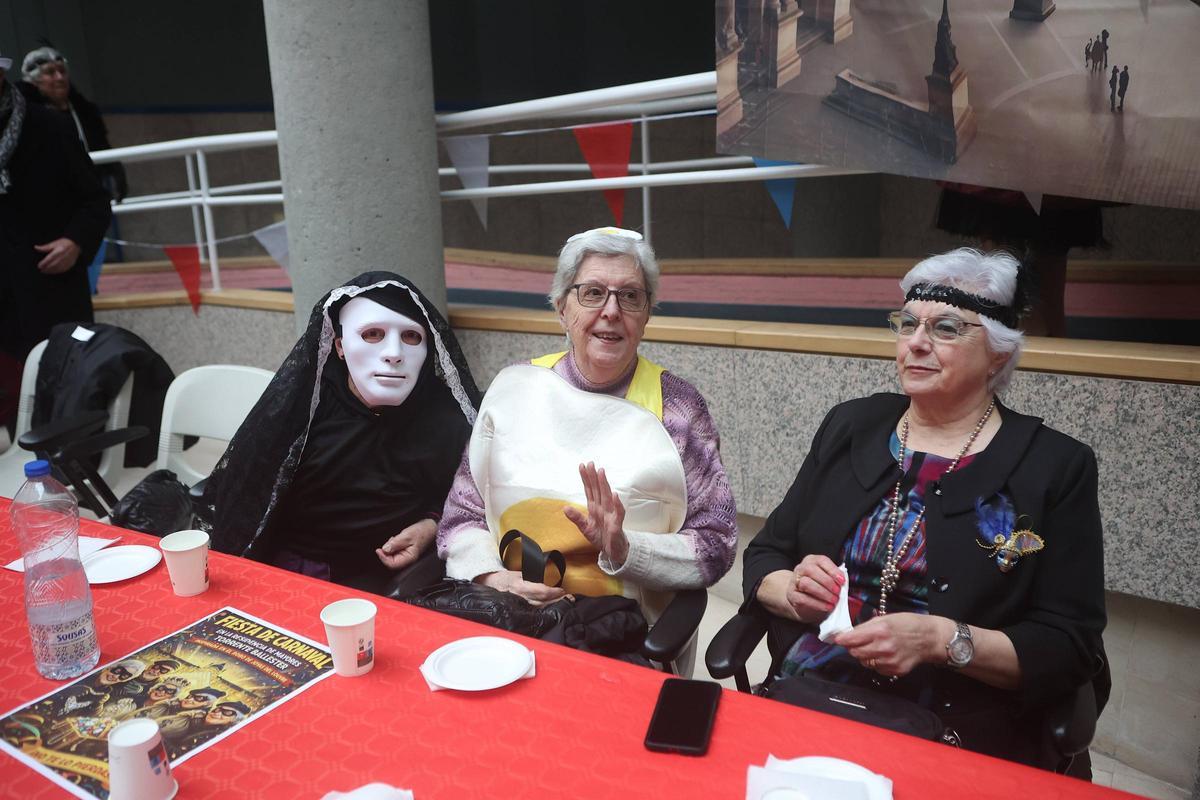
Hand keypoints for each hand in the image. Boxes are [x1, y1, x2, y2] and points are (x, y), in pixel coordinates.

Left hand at [34, 238, 80, 273]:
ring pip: (58, 268)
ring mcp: (68, 261)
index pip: (50, 258)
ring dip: (51, 271)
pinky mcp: (70, 264)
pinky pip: (63, 269)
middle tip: (41, 270)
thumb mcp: (54, 243)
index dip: (44, 263)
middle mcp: (64, 257)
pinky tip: (53, 271)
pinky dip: (57, 271)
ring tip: (45, 272)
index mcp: (59, 251)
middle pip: (54, 264)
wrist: (76, 245)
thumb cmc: (64, 243)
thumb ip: (45, 247)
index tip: (39, 266)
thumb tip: (36, 247)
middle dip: (47, 268)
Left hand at [375, 518, 436, 569]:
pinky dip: (392, 546)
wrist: (429, 527)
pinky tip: (395, 540)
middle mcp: (407, 559)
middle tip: (387, 543)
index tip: (379, 550)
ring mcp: (405, 555)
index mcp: (409, 558)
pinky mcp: (404, 551)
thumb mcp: (407, 535)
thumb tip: (385, 550)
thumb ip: (396, 543)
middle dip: (386, 552)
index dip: (384, 558)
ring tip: (394, 539)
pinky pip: (394, 552)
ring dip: (389, 548)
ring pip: (391, 556)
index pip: (393, 564)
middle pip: (391, 561)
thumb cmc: (421, 532)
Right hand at [476, 570, 566, 605]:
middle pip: (544, 602)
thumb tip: (546, 575)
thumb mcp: (519, 573)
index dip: (553, 592)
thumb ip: (532, 576)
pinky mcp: (520, 610)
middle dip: (557, 600)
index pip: (541, 591)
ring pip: (541, 608)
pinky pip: (536, 611)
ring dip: (554, 605)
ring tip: (566, 602)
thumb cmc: (505, 578)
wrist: (490, 585)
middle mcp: (521, 598)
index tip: (562, 590)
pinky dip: (546, 609)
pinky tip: (553, 607)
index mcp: (521, 586)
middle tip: (569, 598)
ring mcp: (520, 605)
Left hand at [563, 462, 628, 565]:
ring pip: (607, 497)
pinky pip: (618, 513)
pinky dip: (617, 504)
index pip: (589, 490)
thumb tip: (564, 508)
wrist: (613, 551)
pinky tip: (614, 495)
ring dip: (604, 484)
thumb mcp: (585, 528)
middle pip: (598, 489)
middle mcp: (603, 508)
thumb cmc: (601, 537)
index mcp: (595, 508)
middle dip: (594, 476)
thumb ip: (576, 518)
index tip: (582, 466)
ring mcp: (610, 514)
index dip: (586, 478)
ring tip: (601, 473)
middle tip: (591, 463)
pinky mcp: (617, 524)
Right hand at [785, 554, 843, 623]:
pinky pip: (803, 598)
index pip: (821, 560)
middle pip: (811, 570)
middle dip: (827, 581)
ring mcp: (794, 582)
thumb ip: (834, 579)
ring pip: (806, 583)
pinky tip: (827, 607)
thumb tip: (844, 583)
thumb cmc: (818, 588)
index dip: (832, 570)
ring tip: (833, 600)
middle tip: (838, 592)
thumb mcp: (827, 580)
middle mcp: (801, 569)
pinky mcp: (792, 595)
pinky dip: (817, 603)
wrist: (802, 600)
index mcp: (811, 561)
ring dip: (823, 593)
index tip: (842, 580)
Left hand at [832, 613, 949, 677]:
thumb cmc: (908, 624)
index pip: (851, 639)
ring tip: (875, 648)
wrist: (930, 638)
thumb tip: (848, 634)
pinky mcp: (895, 671)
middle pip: (855, 653)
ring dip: (865, 656)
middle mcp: (883, 648)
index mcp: (880, 631)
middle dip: (853, 647)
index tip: (838, 639)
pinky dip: (876, 663)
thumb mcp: (886, 618)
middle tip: (858, 642)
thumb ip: (866, 627)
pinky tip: (884, 655)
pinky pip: (876, 669)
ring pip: (864, 662)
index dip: (842, 639)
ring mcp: (889, 661)